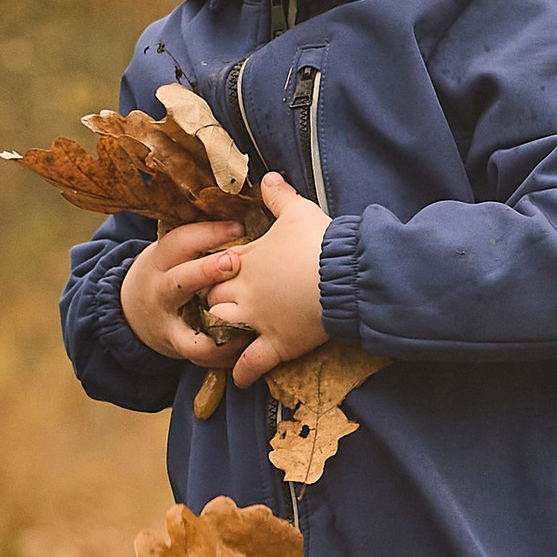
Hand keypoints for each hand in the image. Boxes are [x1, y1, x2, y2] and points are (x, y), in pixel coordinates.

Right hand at [120, 216, 247, 366]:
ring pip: (189, 328)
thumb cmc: (168, 273)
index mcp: (161, 259)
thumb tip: (246, 201)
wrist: (131, 312)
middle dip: (205, 271)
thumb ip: (201, 236)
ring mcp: (167, 322)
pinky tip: (249, 344)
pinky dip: (224, 351)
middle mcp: (162, 291)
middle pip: (180, 280)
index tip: (238, 227)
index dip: (208, 233)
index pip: (180, 241)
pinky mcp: (177, 346)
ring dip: (218, 327)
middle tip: (232, 262)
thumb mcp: (173, 251)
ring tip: (247, 321)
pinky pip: (201, 352)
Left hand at [205, 172, 331, 382]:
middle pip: (211, 298)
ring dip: (222, 333)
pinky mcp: (277, 344)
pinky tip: (238, 379)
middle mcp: (244, 292)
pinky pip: (252, 363)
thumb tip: (270, 177)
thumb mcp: (299, 211)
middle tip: (223, 303)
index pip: (216, 266)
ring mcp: (258, 320)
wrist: (345, 275)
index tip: (223, 273)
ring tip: (224, 337)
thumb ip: (279, 196)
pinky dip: (243, 372)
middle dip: (214, 300)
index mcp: (246, 261)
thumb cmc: (321, 242)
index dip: (217, 270)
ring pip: (223, 329)